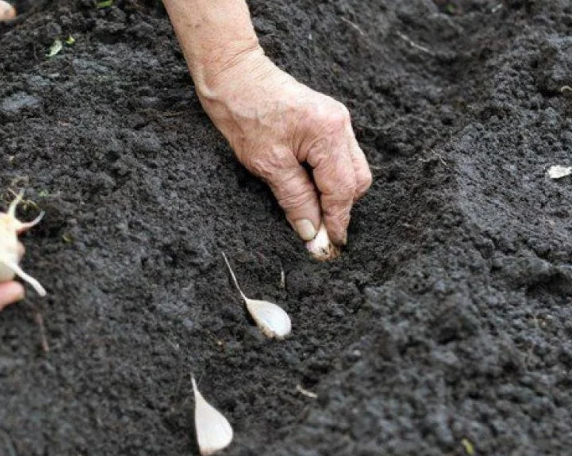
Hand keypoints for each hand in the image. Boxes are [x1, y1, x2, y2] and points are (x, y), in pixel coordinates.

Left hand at [199, 49, 371, 245]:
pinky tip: (308, 189)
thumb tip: (311, 231)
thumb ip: (294, 198)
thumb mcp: (267, 164)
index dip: (337, 220)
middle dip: (340, 208)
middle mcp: (340, 125)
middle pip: (356, 180)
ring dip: (334, 194)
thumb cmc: (244, 114)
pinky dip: (327, 178)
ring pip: (349, 169)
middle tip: (318, 232)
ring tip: (311, 212)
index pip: (343, 189)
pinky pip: (337, 158)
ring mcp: (336, 121)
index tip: (330, 245)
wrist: (233, 76)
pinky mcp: (325, 121)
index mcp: (329, 133)